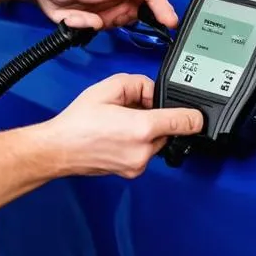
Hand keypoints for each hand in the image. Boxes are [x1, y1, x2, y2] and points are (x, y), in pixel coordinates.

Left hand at [29, 0, 178, 31]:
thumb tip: (163, 9)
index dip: (162, 9)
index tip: (169, 22)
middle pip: (139, 12)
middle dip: (124, 14)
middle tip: (115, 11)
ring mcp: (107, 4)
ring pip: (121, 23)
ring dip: (108, 19)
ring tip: (94, 10)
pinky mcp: (94, 17)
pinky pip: (101, 28)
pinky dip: (91, 24)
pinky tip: (82, 14)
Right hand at [41, 74, 202, 178]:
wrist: (59, 150)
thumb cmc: (77, 123)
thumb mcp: (107, 88)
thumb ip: (137, 83)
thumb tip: (152, 91)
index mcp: (141, 129)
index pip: (185, 122)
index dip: (194, 115)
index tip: (197, 114)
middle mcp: (143, 151)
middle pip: (169, 130)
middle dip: (157, 117)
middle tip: (133, 110)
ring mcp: (138, 165)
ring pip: (156, 142)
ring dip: (147, 131)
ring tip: (120, 123)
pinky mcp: (131, 172)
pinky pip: (144, 153)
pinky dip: (137, 143)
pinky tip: (117, 135)